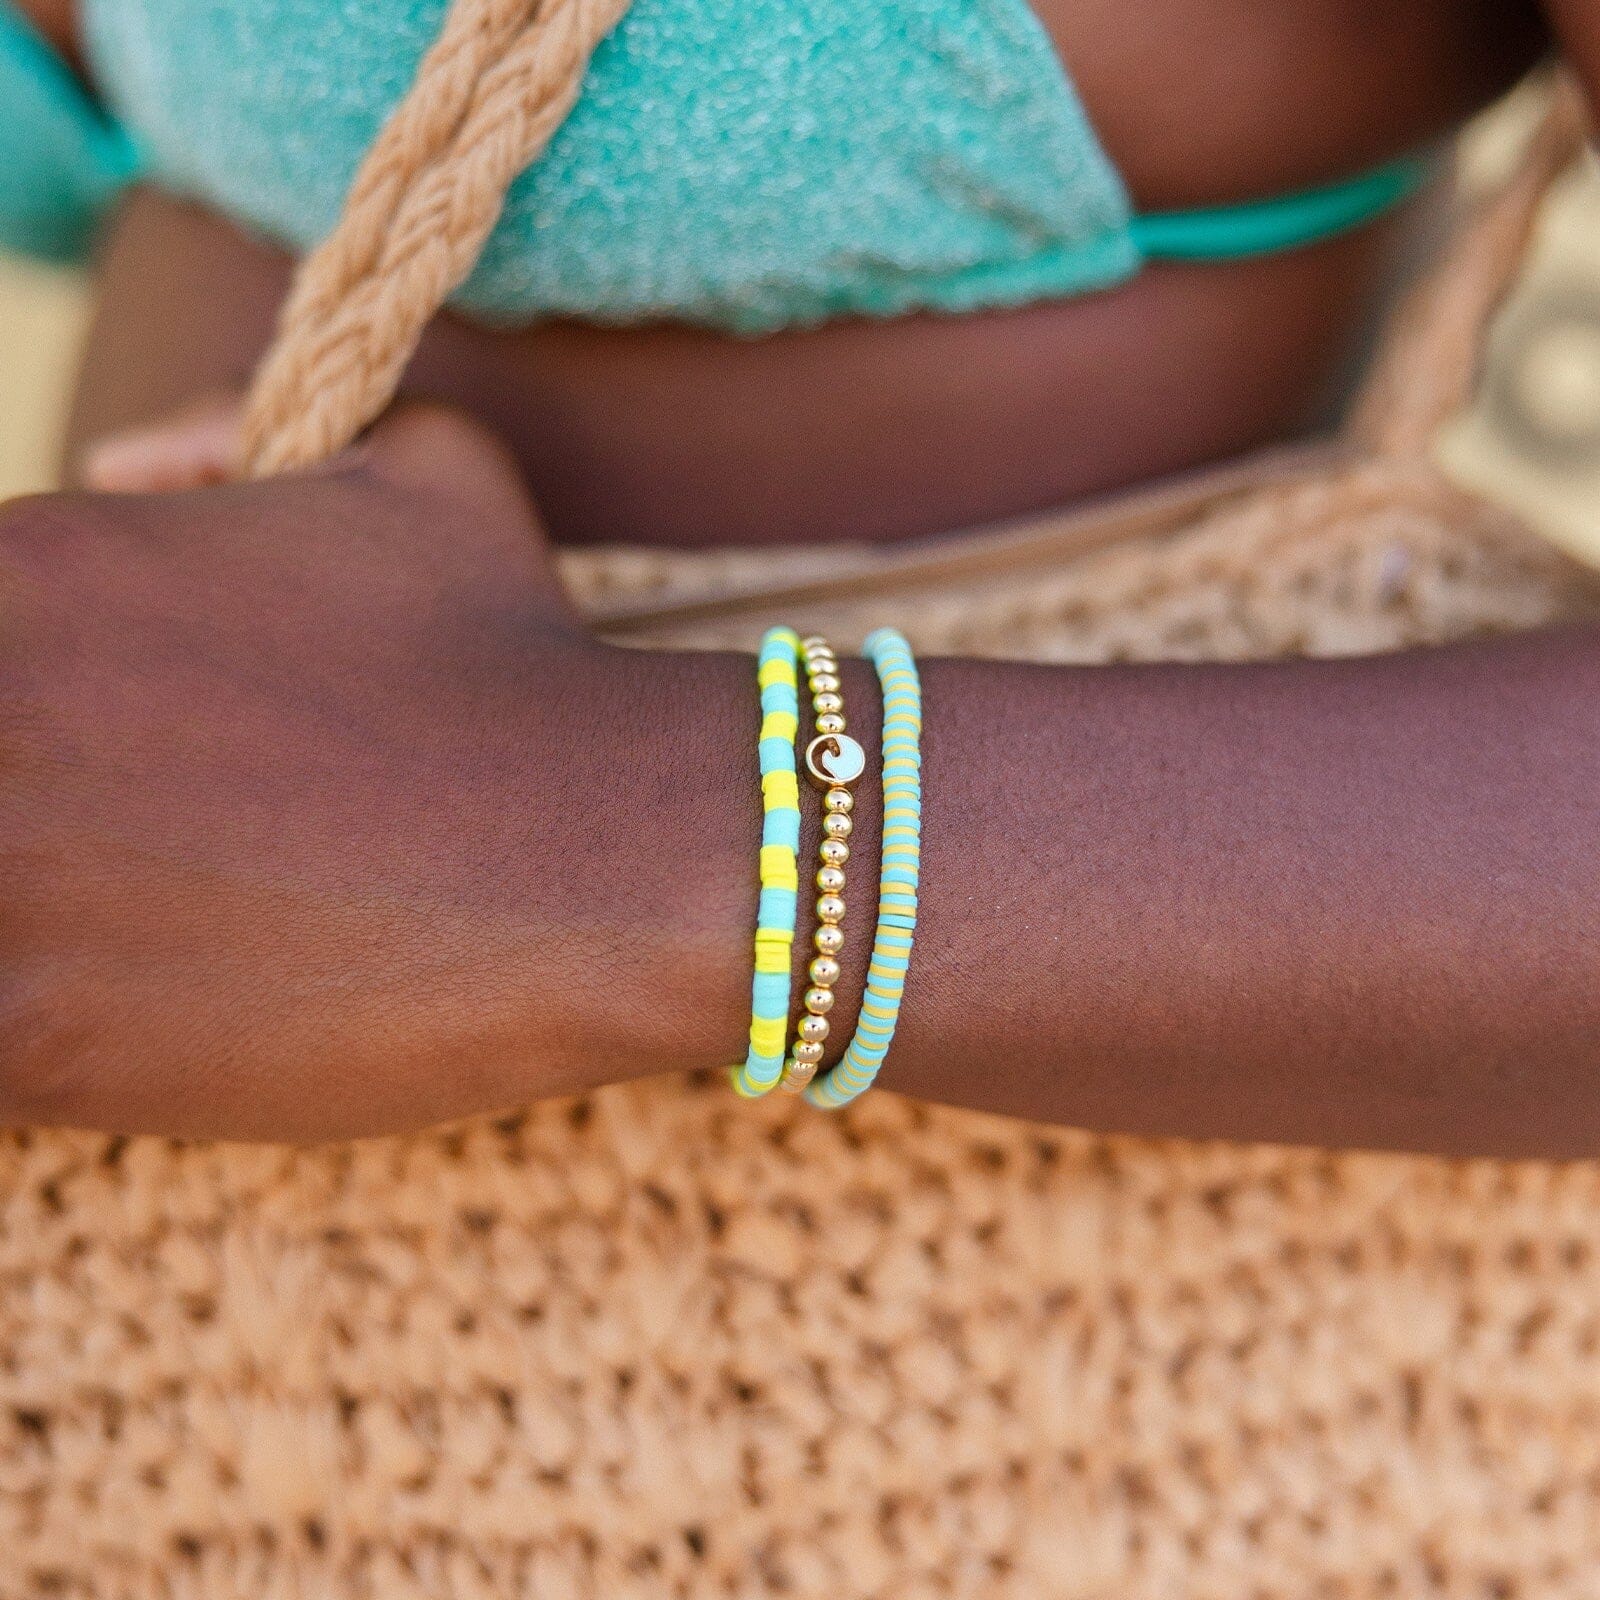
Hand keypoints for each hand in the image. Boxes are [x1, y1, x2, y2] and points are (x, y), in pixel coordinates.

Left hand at [0, 407, 755, 1139]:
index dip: (61, 725)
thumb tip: (126, 455)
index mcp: (32, 564)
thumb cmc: (520, 665)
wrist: (607, 849)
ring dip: (45, 925)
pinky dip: (53, 1034)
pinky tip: (166, 1015)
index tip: (145, 772)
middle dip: (54, 820)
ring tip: (171, 937)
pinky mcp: (30, 1031)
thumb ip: (237, 430)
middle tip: (167, 856)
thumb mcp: (418, 471)